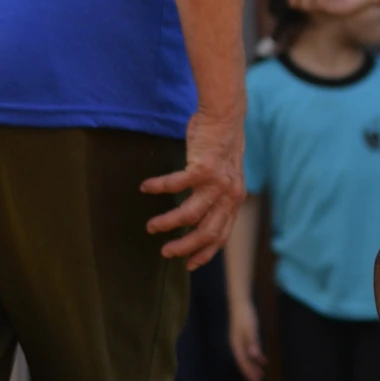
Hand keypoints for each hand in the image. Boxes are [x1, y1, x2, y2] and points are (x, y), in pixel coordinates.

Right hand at [142, 107, 244, 268]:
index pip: (221, 235)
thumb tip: (197, 217)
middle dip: (185, 247)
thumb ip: (216, 196)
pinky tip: (145, 187)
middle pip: (207, 232)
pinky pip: (175, 185)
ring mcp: (218, 182)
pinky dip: (158, 187)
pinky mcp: (203, 168)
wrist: (225, 116)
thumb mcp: (226, 176)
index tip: (189, 264)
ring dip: (168, 223)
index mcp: (234, 200)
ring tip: (151, 226)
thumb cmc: (220, 146)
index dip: (205, 252)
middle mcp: (229, 195)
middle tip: (165, 252)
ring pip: (189, 215)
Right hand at [229, 302, 265, 380]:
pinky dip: (256, 356)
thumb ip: (252, 343)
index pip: (243, 362)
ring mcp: (240, 341)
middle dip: (251, 372)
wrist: (240, 303)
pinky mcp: (244, 337)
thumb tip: (254, 357)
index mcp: (237, 345)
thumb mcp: (250, 329)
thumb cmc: (245, 316)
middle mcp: (237, 345)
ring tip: (261, 374)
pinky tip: (263, 361)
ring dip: (254, 366)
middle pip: (244, 362)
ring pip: (247, 357)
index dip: (249, 373)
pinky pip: (250, 350)